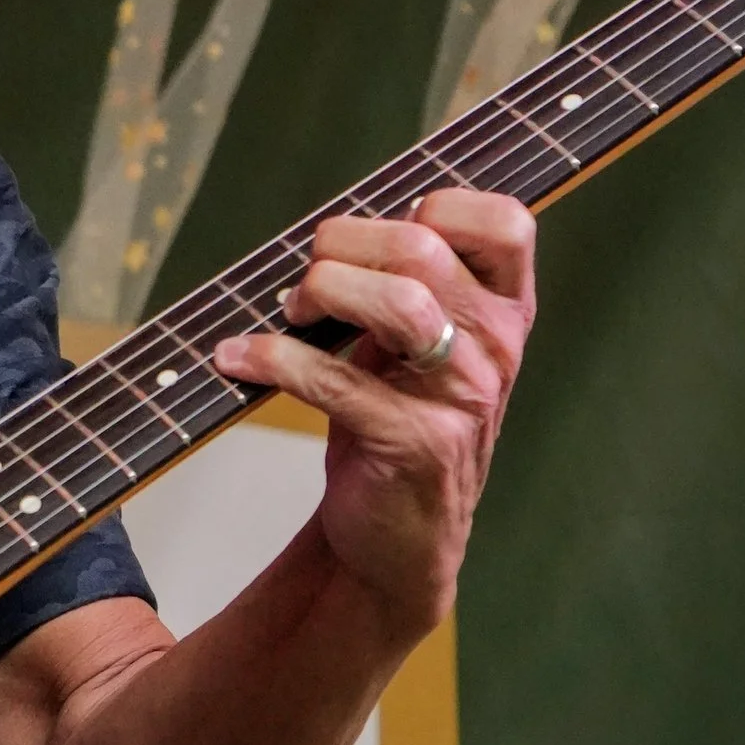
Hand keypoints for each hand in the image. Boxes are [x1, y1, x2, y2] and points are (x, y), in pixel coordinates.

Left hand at [209, 188, 535, 638]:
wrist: (398, 538)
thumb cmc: (397, 419)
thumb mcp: (419, 344)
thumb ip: (402, 280)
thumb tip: (332, 223)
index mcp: (506, 311)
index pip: (505, 223)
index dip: (434, 206)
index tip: (377, 234)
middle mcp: (498, 349)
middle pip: (423, 248)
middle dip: (341, 247)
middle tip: (306, 285)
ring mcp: (464, 398)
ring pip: (401, 302)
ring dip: (321, 293)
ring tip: (289, 315)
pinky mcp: (417, 445)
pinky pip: (337, 380)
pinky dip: (272, 359)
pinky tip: (238, 358)